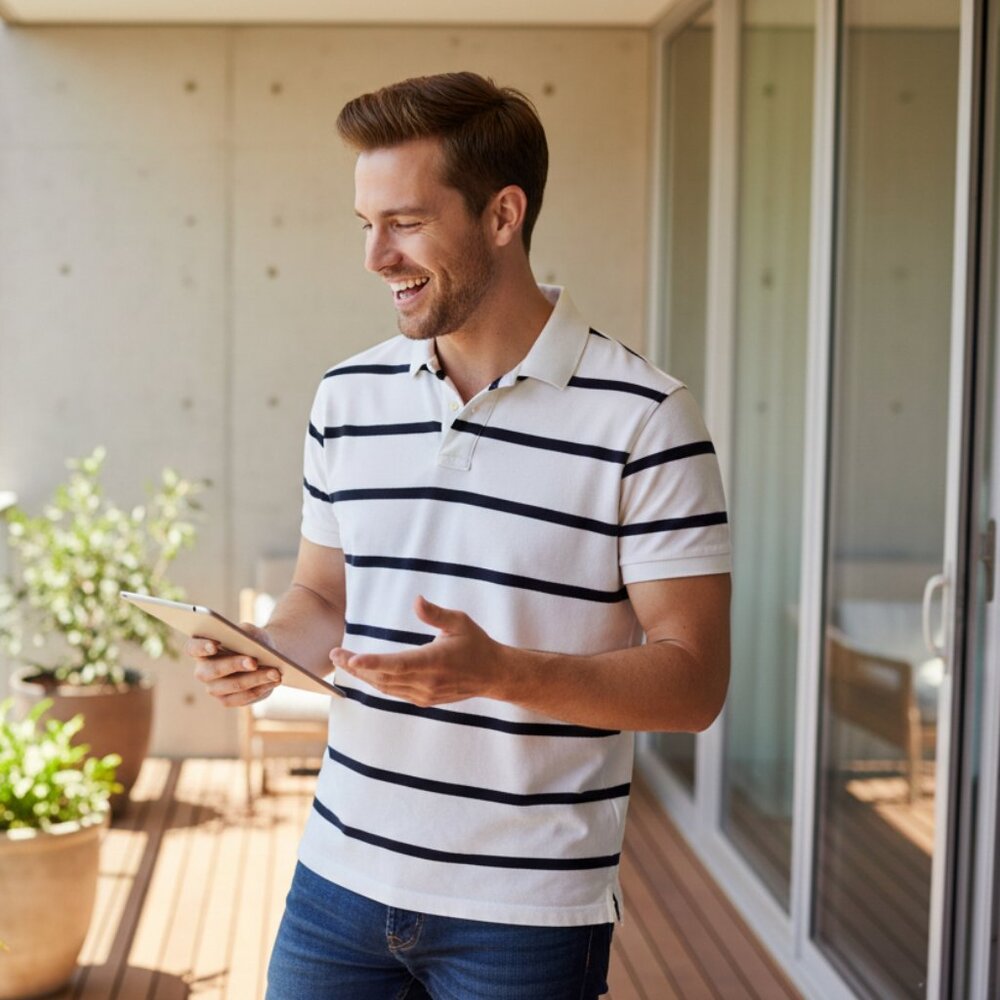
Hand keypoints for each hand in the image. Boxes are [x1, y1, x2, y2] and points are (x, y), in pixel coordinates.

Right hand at [187, 623, 283, 707]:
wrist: (265, 657)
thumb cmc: (253, 641)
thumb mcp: (251, 632)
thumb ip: (246, 633)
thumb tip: (247, 640)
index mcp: (202, 648)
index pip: (193, 647)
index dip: (201, 647)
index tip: (215, 644)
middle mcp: (203, 670)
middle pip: (213, 670)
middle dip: (235, 665)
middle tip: (254, 662)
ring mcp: (213, 688)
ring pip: (232, 686)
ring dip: (255, 679)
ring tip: (275, 672)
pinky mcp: (227, 700)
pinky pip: (242, 698)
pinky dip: (260, 689)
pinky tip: (274, 681)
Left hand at [330, 596, 505, 706]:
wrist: (493, 674)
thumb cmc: (476, 644)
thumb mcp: (460, 622)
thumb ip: (436, 613)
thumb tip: (417, 601)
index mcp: (434, 661)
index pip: (398, 664)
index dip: (373, 662)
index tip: (352, 658)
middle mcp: (427, 682)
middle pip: (384, 677)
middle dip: (356, 666)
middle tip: (335, 654)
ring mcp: (424, 694)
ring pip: (385, 687)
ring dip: (363, 675)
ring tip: (343, 662)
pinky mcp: (423, 700)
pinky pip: (393, 692)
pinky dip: (376, 682)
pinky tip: (364, 672)